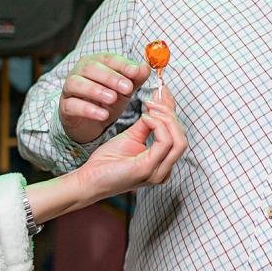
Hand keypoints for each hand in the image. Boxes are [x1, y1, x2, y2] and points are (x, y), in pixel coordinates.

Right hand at [60, 53, 150, 144]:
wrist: (91, 123)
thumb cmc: (107, 100)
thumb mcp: (125, 89)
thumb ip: (136, 78)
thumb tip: (145, 67)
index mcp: (95, 63)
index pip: (107, 58)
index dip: (121, 64)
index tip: (135, 71)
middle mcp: (79, 72)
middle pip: (90, 68)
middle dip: (110, 77)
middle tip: (127, 88)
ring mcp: (69, 89)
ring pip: (76, 83)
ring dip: (95, 90)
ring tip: (113, 98)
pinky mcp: (65, 107)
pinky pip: (72, 105)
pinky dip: (87, 109)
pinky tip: (102, 115)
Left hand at [71, 85, 185, 200]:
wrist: (89, 178)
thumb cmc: (108, 161)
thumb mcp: (131, 137)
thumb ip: (147, 124)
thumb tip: (156, 105)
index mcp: (162, 164)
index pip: (178, 136)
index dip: (172, 112)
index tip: (163, 92)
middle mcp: (164, 171)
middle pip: (182, 137)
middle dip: (170, 114)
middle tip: (155, 99)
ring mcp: (158, 172)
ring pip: (178, 140)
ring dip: (166, 119)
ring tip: (150, 108)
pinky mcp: (148, 170)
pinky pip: (164, 143)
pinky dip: (158, 125)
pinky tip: (145, 118)